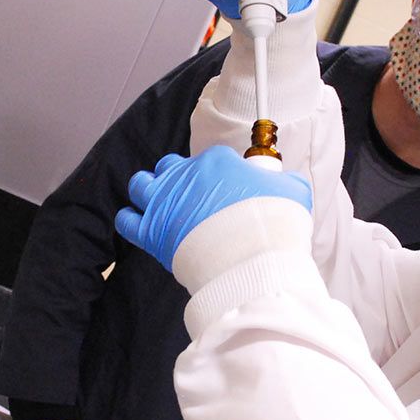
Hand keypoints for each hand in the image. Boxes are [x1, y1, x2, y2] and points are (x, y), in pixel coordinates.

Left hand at [115, 144, 310, 270]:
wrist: (252, 259)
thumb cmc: (273, 224)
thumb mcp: (292, 191)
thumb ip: (283, 180)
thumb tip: (284, 182)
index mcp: (216, 161)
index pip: (210, 160)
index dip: (218, 177)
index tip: (226, 192)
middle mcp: (186, 175)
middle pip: (170, 167)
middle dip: (178, 178)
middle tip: (192, 198)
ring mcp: (165, 202)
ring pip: (141, 185)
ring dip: (150, 193)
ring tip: (163, 207)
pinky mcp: (151, 231)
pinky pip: (127, 220)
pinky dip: (132, 221)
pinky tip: (143, 225)